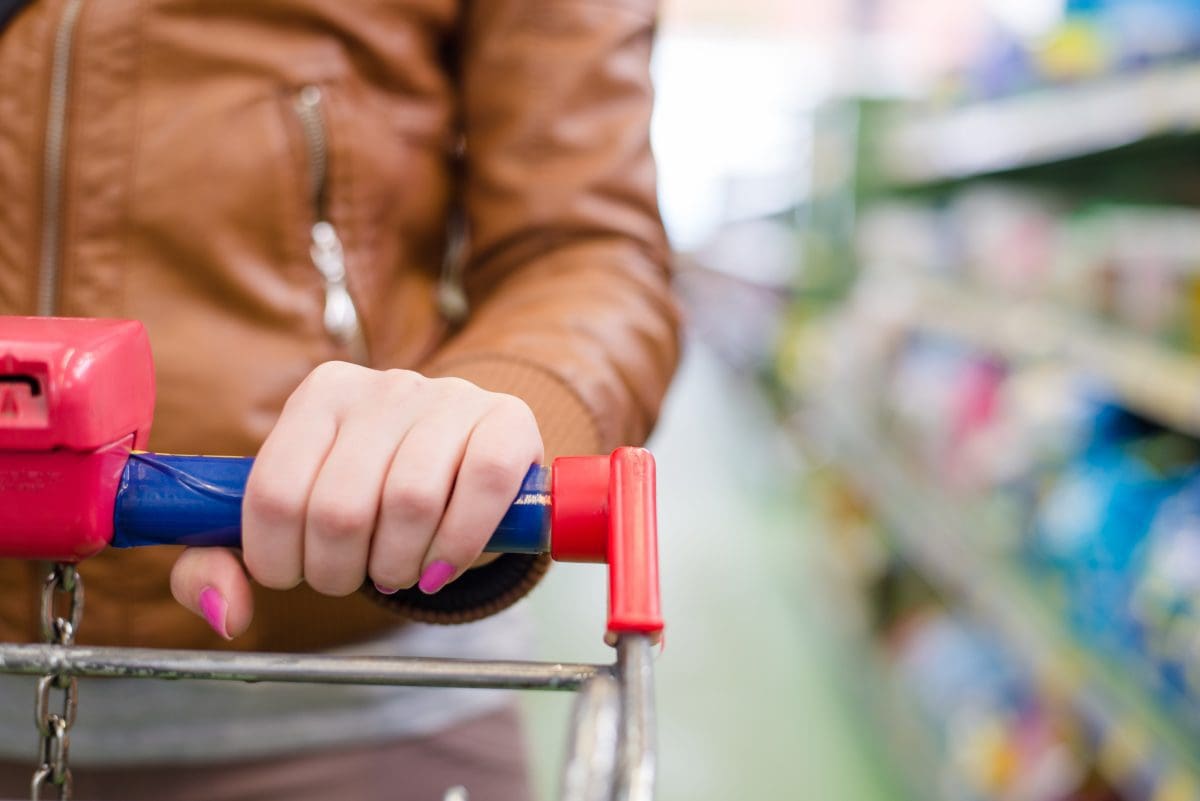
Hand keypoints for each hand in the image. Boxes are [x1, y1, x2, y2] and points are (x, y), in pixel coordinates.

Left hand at [168, 361, 543, 638]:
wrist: (470, 463)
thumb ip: (225, 561)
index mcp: (321, 396)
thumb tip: (225, 612)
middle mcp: (384, 385)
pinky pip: (481, 485)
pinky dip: (458, 544)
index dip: (279, 560)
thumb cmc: (376, 496)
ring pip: (409, 501)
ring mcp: (449, 397)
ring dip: (400, 565)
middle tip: (356, 578)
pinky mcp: (506, 420)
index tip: (298, 576)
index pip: (273, 493)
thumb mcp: (297, 519)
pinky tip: (444, 564)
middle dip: (340, 571)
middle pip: (338, 508)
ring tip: (400, 571)